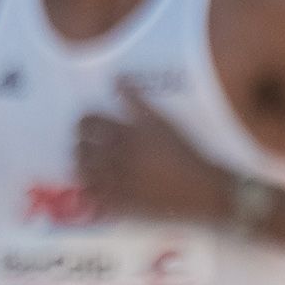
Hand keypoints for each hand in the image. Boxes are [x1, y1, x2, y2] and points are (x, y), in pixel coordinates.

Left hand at [74, 85, 232, 222]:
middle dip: (82, 146)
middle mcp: (117, 156)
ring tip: (91, 167)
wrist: (202, 190)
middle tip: (89, 148)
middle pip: (81, 148)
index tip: (89, 127)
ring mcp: (118, 182)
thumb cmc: (184, 153)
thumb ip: (136, 101)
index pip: (88, 122)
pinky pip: (94, 197)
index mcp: (126, 133)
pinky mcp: (122, 204)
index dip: (84, 123)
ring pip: (83, 172)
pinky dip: (91, 191)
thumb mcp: (162, 122)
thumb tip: (116, 80)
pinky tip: (98, 187)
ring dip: (83, 167)